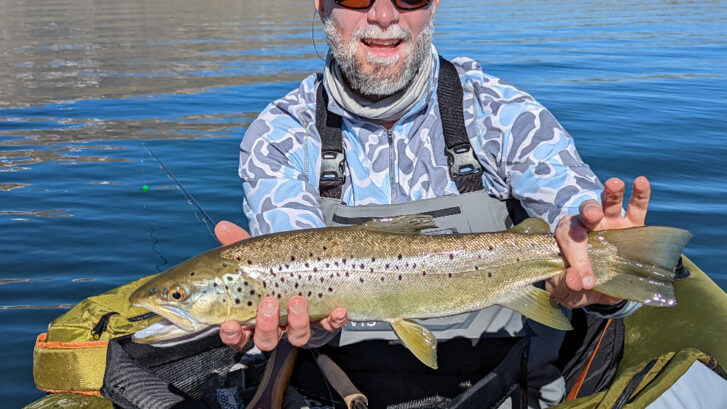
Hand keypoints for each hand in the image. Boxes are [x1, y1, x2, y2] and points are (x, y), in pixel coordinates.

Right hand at [214, 221, 347, 349]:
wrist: (305, 264)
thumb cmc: (273, 267)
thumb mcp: (255, 254)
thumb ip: (238, 244)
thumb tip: (223, 226)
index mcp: (252, 316)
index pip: (238, 335)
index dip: (233, 335)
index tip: (232, 325)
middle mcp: (276, 326)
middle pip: (267, 340)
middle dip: (267, 325)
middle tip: (270, 304)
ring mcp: (300, 325)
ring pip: (297, 337)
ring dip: (298, 323)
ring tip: (299, 300)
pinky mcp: (324, 321)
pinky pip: (330, 326)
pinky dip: (334, 321)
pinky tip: (338, 310)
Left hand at [547, 177, 650, 308]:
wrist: (599, 293)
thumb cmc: (576, 288)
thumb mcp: (566, 292)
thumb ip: (566, 285)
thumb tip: (576, 280)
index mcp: (566, 239)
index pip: (568, 237)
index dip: (575, 256)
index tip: (583, 280)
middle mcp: (587, 226)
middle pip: (585, 212)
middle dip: (589, 211)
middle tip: (593, 215)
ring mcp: (610, 224)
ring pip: (608, 203)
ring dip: (611, 193)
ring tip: (614, 183)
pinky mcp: (632, 227)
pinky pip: (637, 209)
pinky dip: (640, 195)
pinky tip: (641, 182)